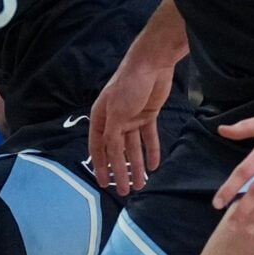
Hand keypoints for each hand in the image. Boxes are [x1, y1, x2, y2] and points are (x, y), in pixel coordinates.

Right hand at [88, 50, 171, 195]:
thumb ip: (112, 134)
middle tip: (127, 191)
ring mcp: (131, 118)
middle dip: (122, 171)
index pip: (99, 148)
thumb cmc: (128, 84)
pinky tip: (154, 165)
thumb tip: (110, 155)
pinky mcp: (147, 114)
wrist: (151, 64)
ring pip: (133, 147)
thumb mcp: (116, 111)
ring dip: (137, 165)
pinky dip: (151, 151)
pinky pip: (148, 137)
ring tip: (142, 184)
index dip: (102, 167)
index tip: (105, 184)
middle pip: (117, 151)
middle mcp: (114, 120)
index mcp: (101, 118)